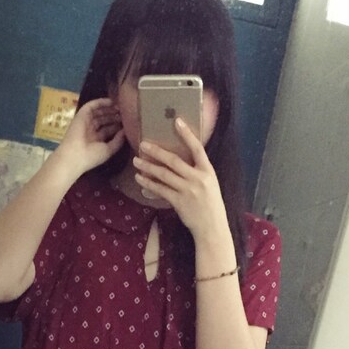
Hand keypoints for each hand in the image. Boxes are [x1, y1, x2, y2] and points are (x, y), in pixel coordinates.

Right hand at [54, 98, 125, 177]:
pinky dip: (101, 102)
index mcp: (96, 140)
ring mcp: (86, 122)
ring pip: (99, 112)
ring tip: (120, 107)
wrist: (75, 154)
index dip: (117, 126)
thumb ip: (118, 141)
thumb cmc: (92, 156)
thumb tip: (125, 131)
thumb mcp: (108, 150)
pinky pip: (92, 106)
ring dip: (109, 109)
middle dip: (114, 116)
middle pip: (104, 120)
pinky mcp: (81, 115)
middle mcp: (91, 130)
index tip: (128, 123)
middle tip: (125, 113)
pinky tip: (111, 102)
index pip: (108, 130)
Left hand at [132, 118, 228, 241]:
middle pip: (174, 160)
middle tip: (143, 144)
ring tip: (136, 161)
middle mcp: (198, 178)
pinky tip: (140, 178)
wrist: (212, 227)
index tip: (176, 121)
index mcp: (207, 170)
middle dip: (156, 151)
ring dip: (148, 167)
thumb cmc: (210, 205)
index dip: (187, 134)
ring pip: (164, 175)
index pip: (197, 148)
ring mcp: (188, 190)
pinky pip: (160, 190)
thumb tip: (178, 162)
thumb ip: (197, 172)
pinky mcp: (179, 202)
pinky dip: (148, 183)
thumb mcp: (210, 184)